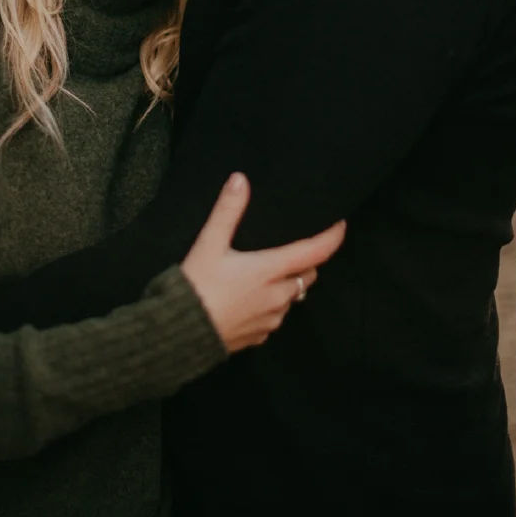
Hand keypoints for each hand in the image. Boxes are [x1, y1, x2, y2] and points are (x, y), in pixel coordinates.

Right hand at [180, 173, 345, 353]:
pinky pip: (275, 317)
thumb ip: (227, 211)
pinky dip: (272, 305)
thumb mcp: (208, 245)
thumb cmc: (195, 288)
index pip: (317, 251)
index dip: (333, 236)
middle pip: (307, 274)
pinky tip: (251, 298)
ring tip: (270, 272)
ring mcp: (270, 320)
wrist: (176, 335)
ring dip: (288, 284)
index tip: (340, 224)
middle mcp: (278, 297)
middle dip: (307, 261)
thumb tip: (241, 179)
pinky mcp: (258, 337)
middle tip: (296, 246)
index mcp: (271, 271)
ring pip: (292, 297)